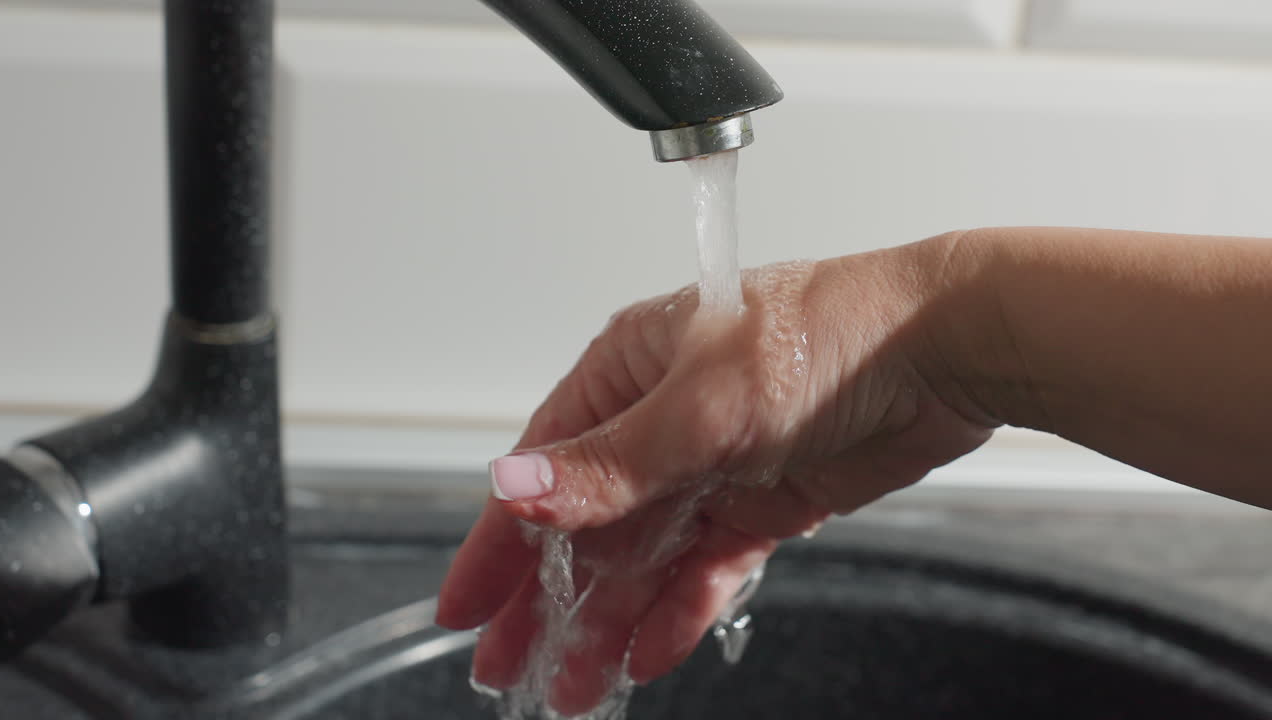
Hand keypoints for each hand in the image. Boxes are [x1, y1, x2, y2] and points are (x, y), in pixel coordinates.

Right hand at [437, 241, 993, 715]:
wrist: (941, 351)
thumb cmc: (826, 336)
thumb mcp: (702, 406)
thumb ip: (609, 464)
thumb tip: (515, 485)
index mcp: (627, 372)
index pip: (542, 467)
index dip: (497, 541)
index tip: (464, 606)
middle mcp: (660, 419)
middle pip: (584, 523)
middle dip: (546, 598)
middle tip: (510, 666)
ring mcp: (710, 465)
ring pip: (641, 556)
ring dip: (608, 619)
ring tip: (575, 683)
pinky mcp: (760, 501)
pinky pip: (704, 567)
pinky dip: (678, 609)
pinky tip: (648, 652)